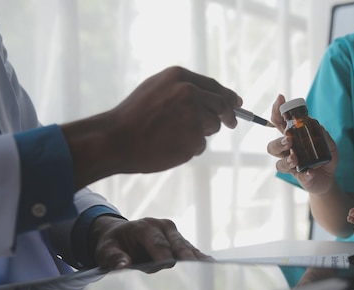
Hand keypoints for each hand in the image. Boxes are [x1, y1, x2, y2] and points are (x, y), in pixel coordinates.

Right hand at [62, 66, 242, 189]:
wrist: (116, 139)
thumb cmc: (134, 116)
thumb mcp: (156, 89)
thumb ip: (182, 89)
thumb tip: (214, 98)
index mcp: (180, 77)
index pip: (214, 86)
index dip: (229, 96)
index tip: (237, 103)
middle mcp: (190, 93)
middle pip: (221, 106)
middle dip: (228, 116)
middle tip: (231, 123)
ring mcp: (194, 116)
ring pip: (212, 127)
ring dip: (201, 133)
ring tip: (173, 135)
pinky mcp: (194, 138)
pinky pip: (200, 145)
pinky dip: (190, 148)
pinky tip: (169, 146)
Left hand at [89, 216, 212, 269]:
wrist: (119, 234)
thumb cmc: (112, 244)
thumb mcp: (105, 250)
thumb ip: (114, 258)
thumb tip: (123, 267)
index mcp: (144, 227)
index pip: (157, 243)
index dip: (163, 256)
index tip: (168, 265)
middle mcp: (162, 226)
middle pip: (176, 244)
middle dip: (184, 257)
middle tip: (195, 268)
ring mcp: (173, 232)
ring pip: (186, 247)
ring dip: (195, 258)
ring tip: (210, 267)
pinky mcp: (178, 239)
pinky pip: (190, 249)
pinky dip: (199, 256)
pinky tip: (211, 263)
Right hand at [266, 94, 338, 194]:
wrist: (329, 179)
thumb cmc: (325, 158)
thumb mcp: (329, 145)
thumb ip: (324, 136)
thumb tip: (318, 126)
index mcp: (293, 139)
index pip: (280, 124)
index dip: (277, 111)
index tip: (280, 99)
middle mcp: (288, 152)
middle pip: (273, 146)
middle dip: (278, 142)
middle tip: (288, 140)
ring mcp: (292, 165)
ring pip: (278, 162)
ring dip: (286, 160)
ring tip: (295, 159)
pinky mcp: (300, 177)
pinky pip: (297, 176)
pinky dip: (305, 173)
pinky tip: (310, 172)